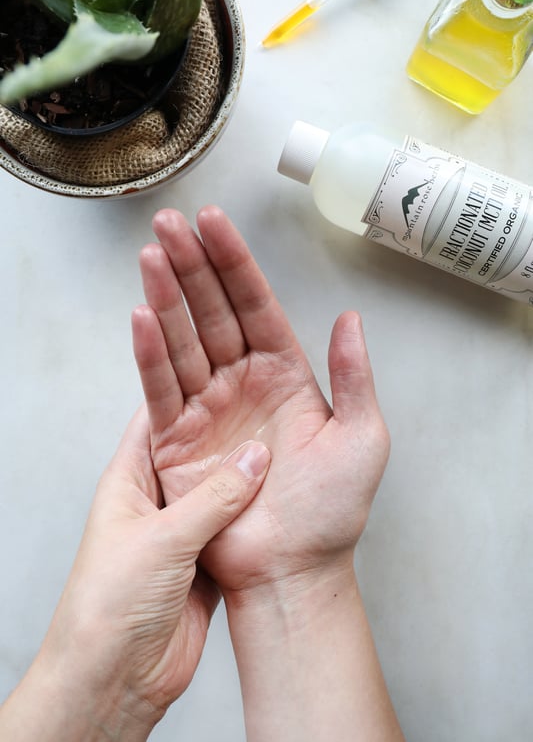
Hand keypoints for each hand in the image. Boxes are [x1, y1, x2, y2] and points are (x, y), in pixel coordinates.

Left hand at [0, 407, 269, 741]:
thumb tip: (256, 456)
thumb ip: (214, 497)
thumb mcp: (164, 539)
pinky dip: (255, 513)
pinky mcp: (203, 561)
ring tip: (282, 440)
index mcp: (128, 481)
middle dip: (227, 427)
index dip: (184, 388)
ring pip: (220, 489)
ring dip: (246, 474)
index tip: (220, 364)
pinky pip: (234, 525)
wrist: (115, 678)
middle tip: (264, 397)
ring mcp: (181, 531)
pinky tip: (281, 496)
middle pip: (196, 450)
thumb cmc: (110, 603)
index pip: (157, 418)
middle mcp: (155, 500)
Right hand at [132, 206, 389, 595]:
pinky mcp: (179, 438)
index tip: (213, 223)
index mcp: (285, 373)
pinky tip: (142, 314)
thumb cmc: (332, 512)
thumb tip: (350, 319)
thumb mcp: (362, 438)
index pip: (255, 304)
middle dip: (192, 265)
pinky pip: (163, 387)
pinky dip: (151, 352)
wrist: (294, 569)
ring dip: (166, 296)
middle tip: (168, 224)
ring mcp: (209, 407)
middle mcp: (243, 382)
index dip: (234, 263)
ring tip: (151, 254)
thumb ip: (354, 376)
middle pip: (212, 312)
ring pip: (184, 340)